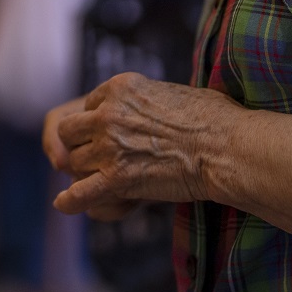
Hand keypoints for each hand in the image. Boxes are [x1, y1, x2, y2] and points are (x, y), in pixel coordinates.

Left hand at [42, 73, 244, 219]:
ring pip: (74, 161)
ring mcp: (109, 146)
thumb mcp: (170, 90)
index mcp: (120, 87)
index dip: (99, 121)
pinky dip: (71, 200)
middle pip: (70, 131)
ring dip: (86, 172)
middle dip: (82, 144)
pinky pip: (80, 192)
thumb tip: (148, 107)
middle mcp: (108, 113)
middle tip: (99, 157)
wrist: (227, 148)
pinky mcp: (117, 178)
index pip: (88, 105)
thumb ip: (145, 98)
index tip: (115, 134)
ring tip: (103, 180)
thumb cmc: (214, 119)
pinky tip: (64, 204)